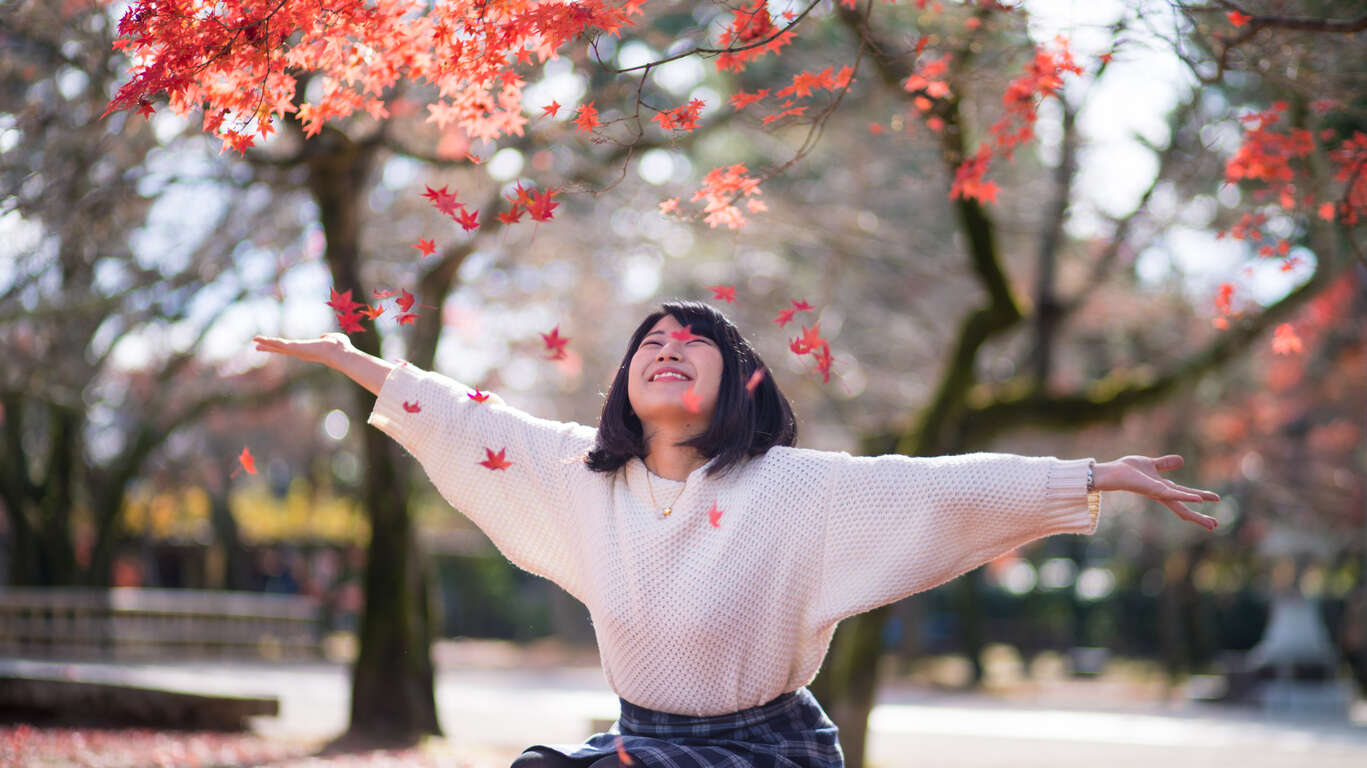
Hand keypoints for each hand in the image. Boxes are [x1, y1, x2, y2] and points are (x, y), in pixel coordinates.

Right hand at [252, 332, 354, 367]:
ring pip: (278, 346)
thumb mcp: (334, 338)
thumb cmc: (340, 347)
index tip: (276, 346)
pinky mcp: (295, 348)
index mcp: (308, 350)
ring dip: (266, 342)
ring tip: (255, 340)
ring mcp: (297, 351)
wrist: (340, 353)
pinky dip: (269, 341)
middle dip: (270, 347)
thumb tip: (324, 337)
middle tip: (257, 347)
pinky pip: (279, 343)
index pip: (292, 348)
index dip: (283, 347)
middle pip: (281, 349)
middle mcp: (301, 352)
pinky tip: (259, 339)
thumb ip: (328, 337)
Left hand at [1092, 455, 1220, 530]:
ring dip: (1196, 514)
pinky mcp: (1154, 491)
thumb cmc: (1128, 469)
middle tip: (1215, 526)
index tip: (1215, 502)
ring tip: (1211, 523)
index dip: (1200, 498)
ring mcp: (1159, 494)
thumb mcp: (1151, 464)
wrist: (1114, 471)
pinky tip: (1198, 499)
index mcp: (1163, 488)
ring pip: (1181, 505)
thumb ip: (1165, 464)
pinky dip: (1185, 497)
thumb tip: (1181, 460)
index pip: (1185, 496)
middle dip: (1199, 517)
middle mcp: (1163, 494)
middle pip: (1184, 507)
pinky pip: (1172, 494)